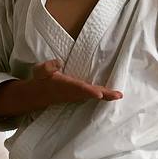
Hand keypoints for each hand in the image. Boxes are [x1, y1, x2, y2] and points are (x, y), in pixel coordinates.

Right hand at [0, 60, 122, 118]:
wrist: (38, 94)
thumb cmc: (41, 80)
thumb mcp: (40, 71)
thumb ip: (48, 66)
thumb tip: (59, 62)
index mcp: (65, 85)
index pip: (79, 88)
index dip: (89, 91)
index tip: (99, 94)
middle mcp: (73, 92)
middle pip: (91, 94)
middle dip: (105, 95)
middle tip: (118, 95)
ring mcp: (77, 95)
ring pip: (94, 96)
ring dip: (107, 96)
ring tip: (119, 95)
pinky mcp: (79, 96)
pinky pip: (94, 95)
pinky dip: (104, 95)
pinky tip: (113, 95)